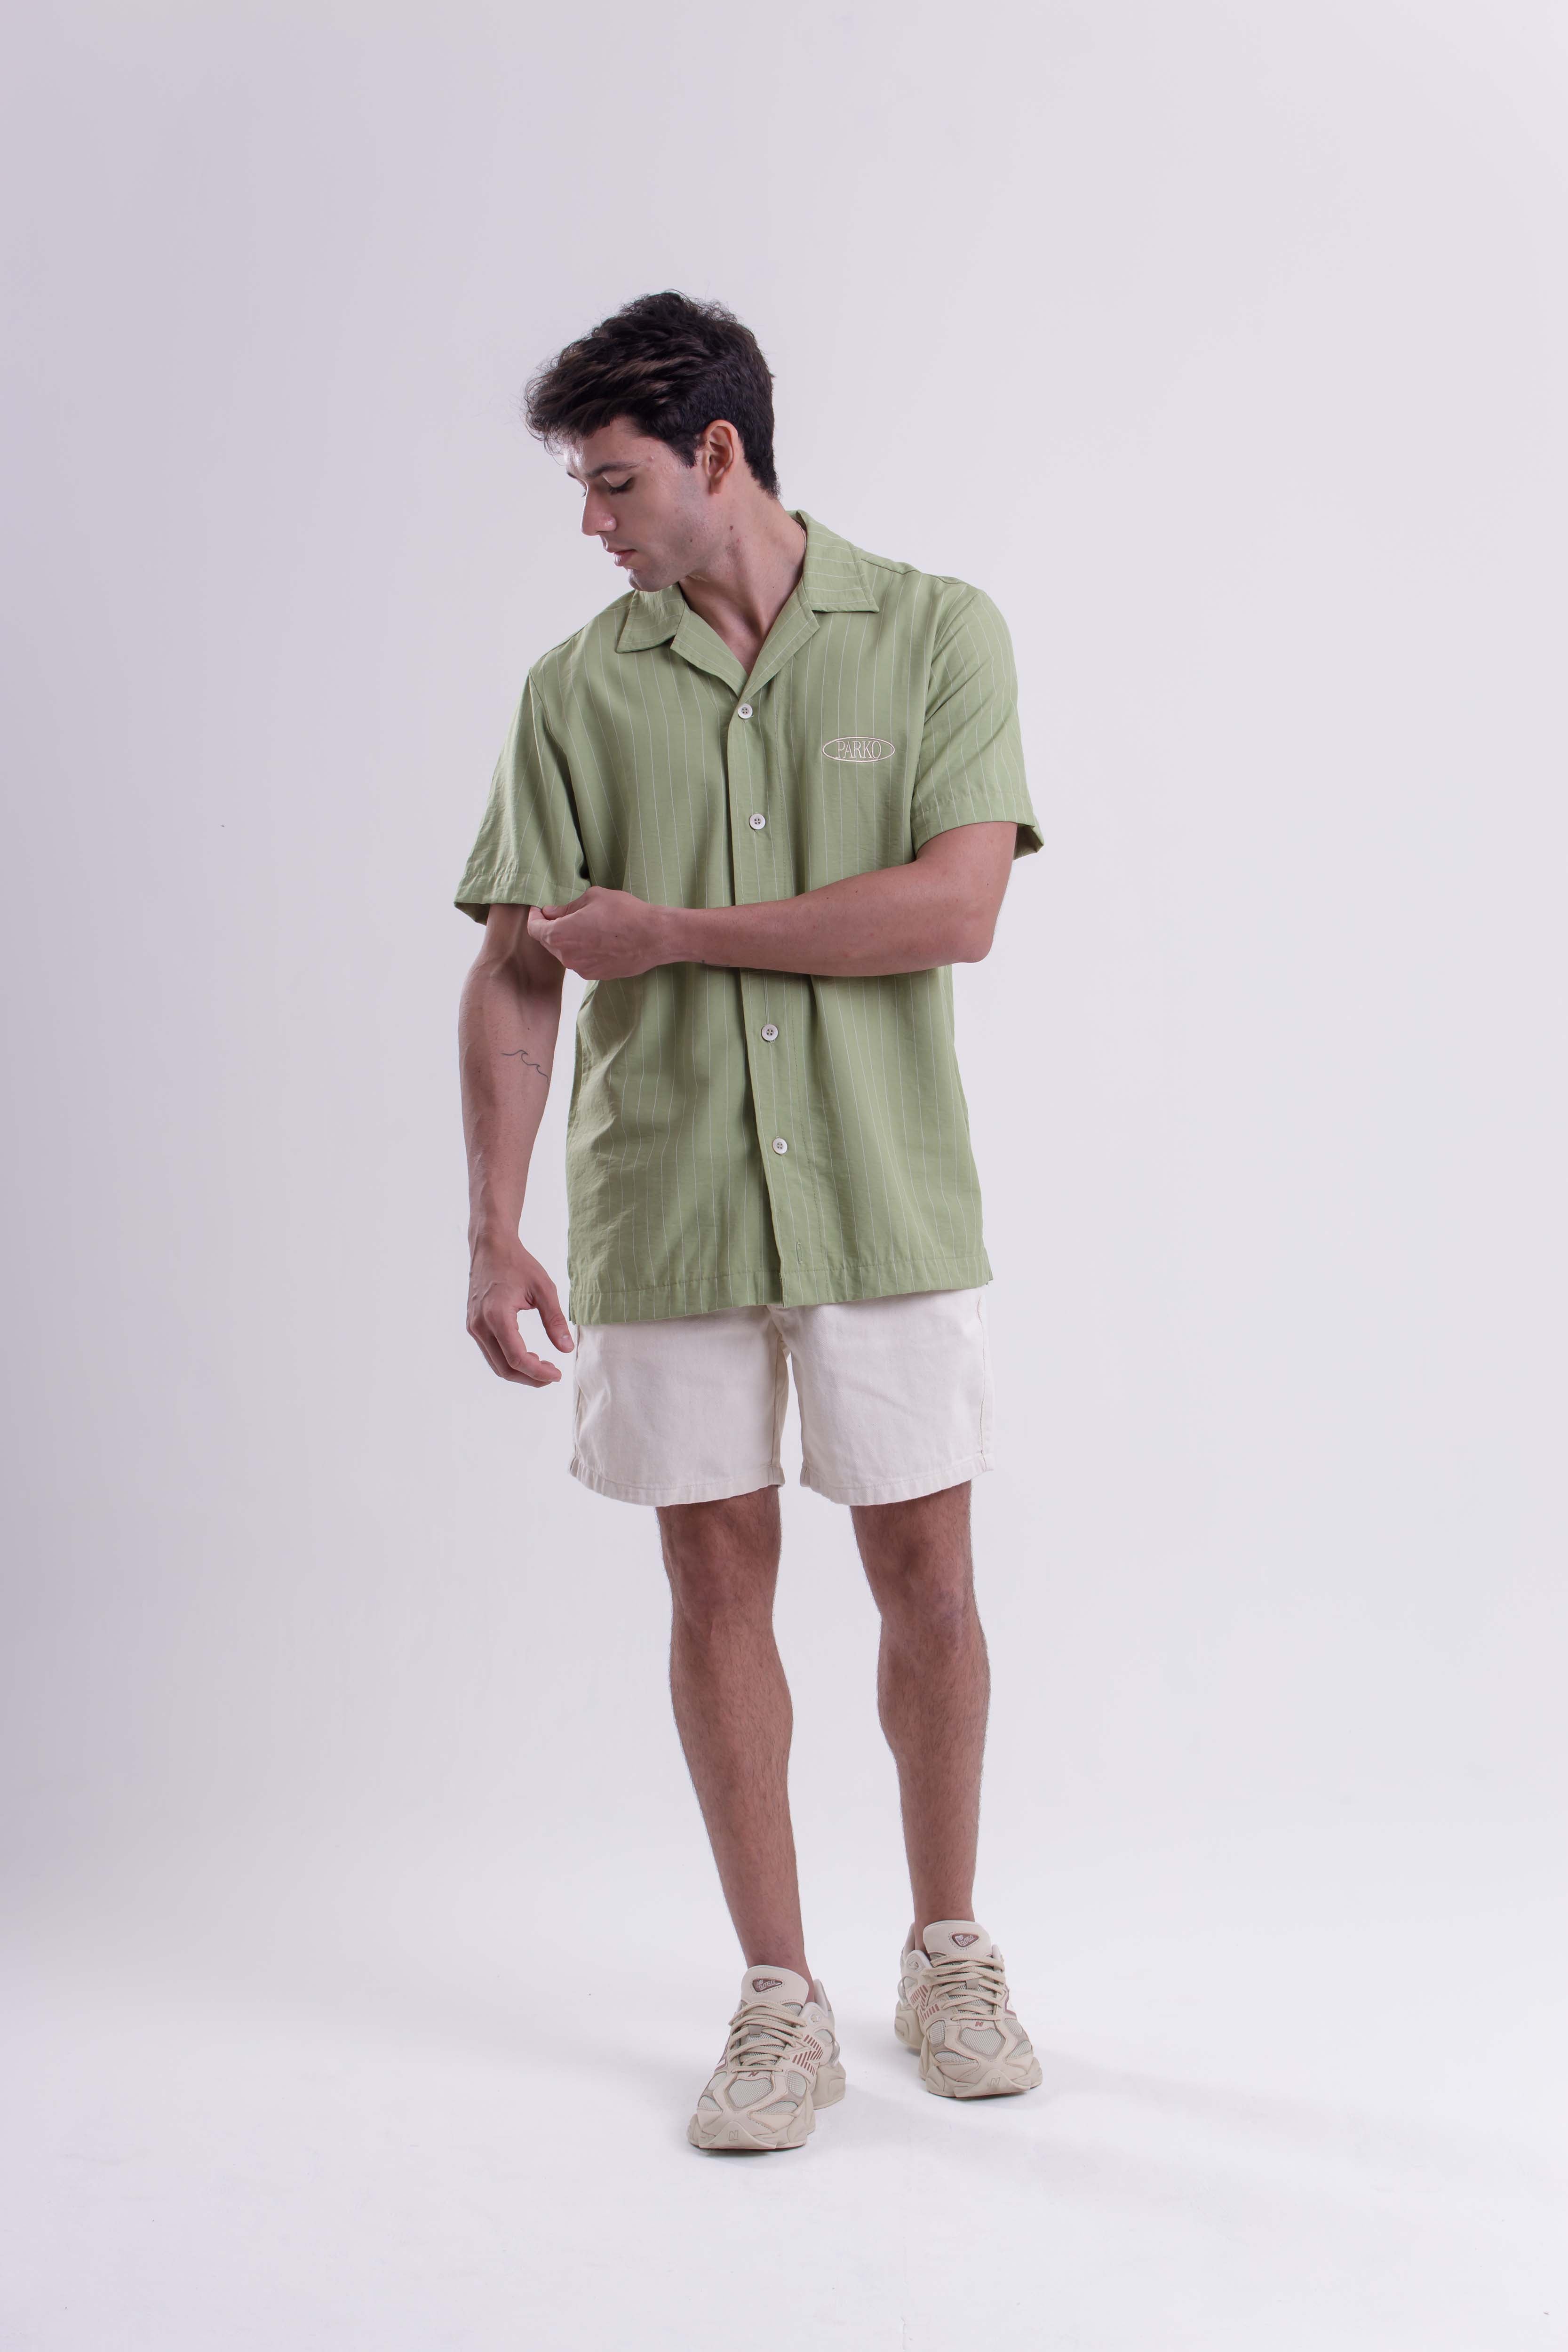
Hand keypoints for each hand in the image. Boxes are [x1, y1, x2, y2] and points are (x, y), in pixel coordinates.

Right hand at [466, 1239, 573, 1386]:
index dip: (538, 1373)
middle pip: (504, 1368)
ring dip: (519, 1372)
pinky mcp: (473, 1325)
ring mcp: (474, 1326)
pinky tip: (527, 1356)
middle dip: (530, 1378)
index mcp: (496, 1315)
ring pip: (496, 1364)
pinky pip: (490, 1352)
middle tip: (552, 1375)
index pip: (517, 1358)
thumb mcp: (543, 1288)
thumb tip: (566, 1348)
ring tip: (543, 1367)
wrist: (490, 1247)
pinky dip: (508, 1360)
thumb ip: (555, 1320)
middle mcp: (480, 1325)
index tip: (557, 1375)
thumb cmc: (517, 1263)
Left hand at [528, 887, 671, 978]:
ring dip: (568, 940)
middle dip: (551, 927)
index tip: (539, 910)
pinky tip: (597, 939)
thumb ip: (567, 908)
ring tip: (585, 926)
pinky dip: (582, 950)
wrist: (654, 938)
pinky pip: (580, 961)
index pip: (535, 929)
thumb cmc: (625, 913)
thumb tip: (551, 912)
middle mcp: (566, 957)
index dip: (534, 917)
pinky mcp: (596, 976)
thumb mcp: (593, 898)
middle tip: (561, 914)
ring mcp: (581, 969)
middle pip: (548, 942)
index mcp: (560, 935)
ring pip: (565, 953)